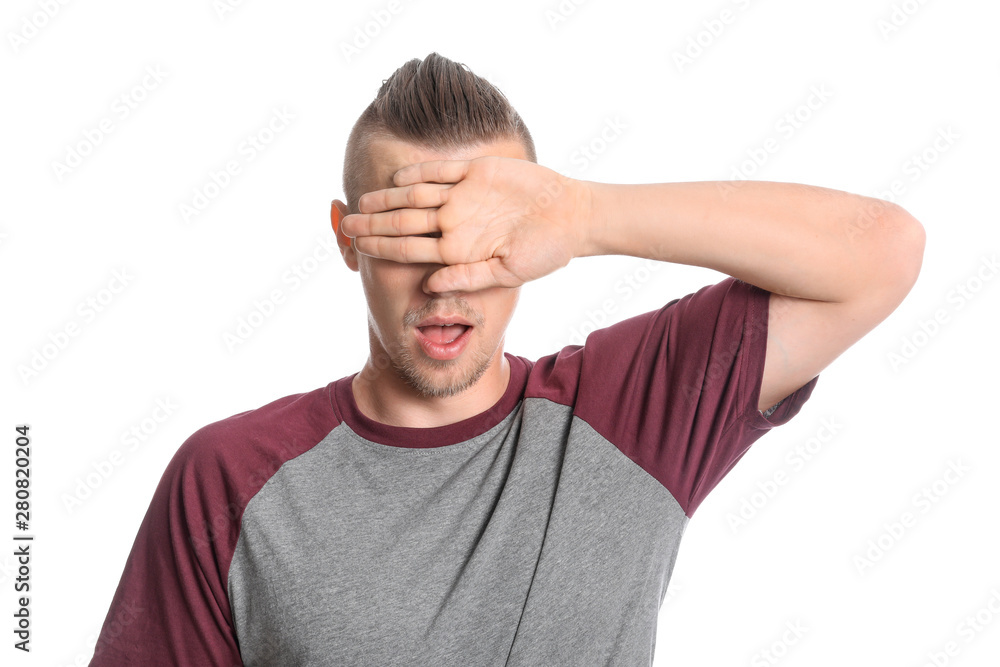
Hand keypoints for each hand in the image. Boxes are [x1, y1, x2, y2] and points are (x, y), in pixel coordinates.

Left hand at [340, 156, 589, 293]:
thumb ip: (468, 278)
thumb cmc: (544, 252)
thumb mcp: (508, 273)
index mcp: (457, 250)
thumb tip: (429, 284)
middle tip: (346, 223)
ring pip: (415, 195)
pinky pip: (440, 171)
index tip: (355, 247)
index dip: (380, 246)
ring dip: (387, 197)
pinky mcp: (477, 172)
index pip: (409, 248)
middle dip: (374, 222)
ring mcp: (463, 196)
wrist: (572, 217)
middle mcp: (454, 222)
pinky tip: (396, 177)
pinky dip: (418, 173)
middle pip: (404, 221)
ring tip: (361, 199)